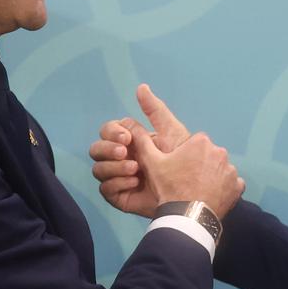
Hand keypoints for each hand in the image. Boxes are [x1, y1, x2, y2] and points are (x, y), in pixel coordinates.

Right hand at [89, 84, 198, 217]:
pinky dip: (118, 184)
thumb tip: (141, 87)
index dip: (113, 132)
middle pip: (97, 149)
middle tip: (125, 153)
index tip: (126, 137)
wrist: (190, 202)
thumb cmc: (185, 166)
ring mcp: (118, 179)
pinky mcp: (119, 197)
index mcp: (131, 142)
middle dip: (109, 149)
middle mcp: (121, 159)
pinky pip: (106, 189)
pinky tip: (134, 184)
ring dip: (115, 167)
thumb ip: (156, 111)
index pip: (108, 131)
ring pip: (98, 169)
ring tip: (135, 171)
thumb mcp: (172, 133)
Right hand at [133, 124, 242, 218]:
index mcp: (200, 142)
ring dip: (211, 177)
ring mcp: (231, 170)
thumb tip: (130, 124)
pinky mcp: (238, 188)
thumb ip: (143, 141)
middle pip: (208, 156)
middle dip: (199, 165)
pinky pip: (230, 186)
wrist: (187, 217)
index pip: (194, 144)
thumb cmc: (170, 187)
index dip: (185, 156)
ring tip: (198, 191)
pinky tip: (211, 198)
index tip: (179, 168)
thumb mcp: (152, 163)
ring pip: (219, 170)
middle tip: (187, 181)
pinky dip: (223, 190)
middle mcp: (220, 152)